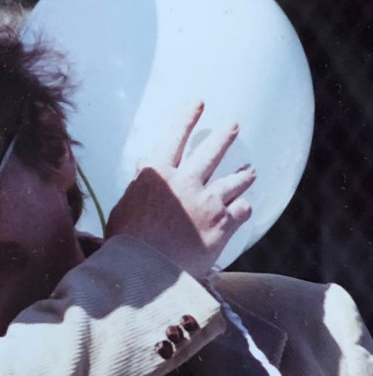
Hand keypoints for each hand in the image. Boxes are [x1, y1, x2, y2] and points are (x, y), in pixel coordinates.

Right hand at [105, 103, 254, 279]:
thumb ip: (138, 185)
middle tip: (234, 125)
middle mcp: (186, 183)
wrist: (146, 272)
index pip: (174, 138)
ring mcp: (207, 202)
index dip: (187, 118)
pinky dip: (242, 208)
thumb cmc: (126, 244)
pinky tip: (244, 208)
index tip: (199, 102)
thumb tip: (144, 164)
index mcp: (158, 175)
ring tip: (250, 171)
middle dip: (225, 136)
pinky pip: (241, 209)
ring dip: (243, 174)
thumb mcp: (124, 209)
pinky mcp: (223, 225)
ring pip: (234, 180)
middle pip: (211, 152)